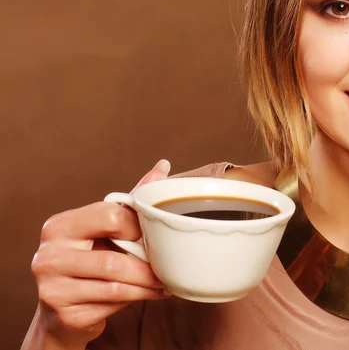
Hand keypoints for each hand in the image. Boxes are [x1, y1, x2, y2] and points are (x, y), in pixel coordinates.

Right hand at [24, 160, 171, 348]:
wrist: (62, 308)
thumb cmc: (89, 256)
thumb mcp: (105, 226)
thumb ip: (131, 200)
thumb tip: (163, 166)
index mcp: (59, 225)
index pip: (109, 217)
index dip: (137, 226)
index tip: (153, 233)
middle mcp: (49, 255)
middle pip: (112, 259)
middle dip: (147, 265)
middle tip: (167, 264)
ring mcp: (52, 288)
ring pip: (115, 286)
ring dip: (147, 285)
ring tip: (165, 281)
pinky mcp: (65, 314)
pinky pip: (111, 305)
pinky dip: (137, 299)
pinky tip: (151, 294)